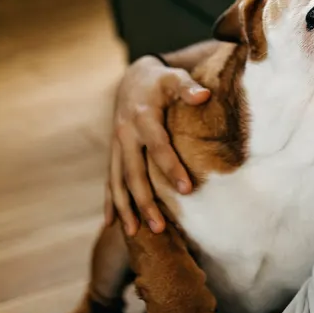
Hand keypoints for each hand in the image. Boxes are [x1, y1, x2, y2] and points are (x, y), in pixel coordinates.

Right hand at [106, 55, 209, 235]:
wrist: (133, 79)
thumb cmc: (160, 81)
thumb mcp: (173, 79)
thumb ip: (188, 87)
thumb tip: (203, 95)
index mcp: (142, 117)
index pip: (158, 146)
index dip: (171, 167)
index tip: (186, 190)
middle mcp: (125, 134)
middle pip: (134, 173)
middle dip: (145, 201)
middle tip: (160, 227)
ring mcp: (116, 146)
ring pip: (118, 181)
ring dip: (126, 208)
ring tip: (136, 233)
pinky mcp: (114, 154)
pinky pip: (110, 181)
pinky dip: (110, 203)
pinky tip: (113, 225)